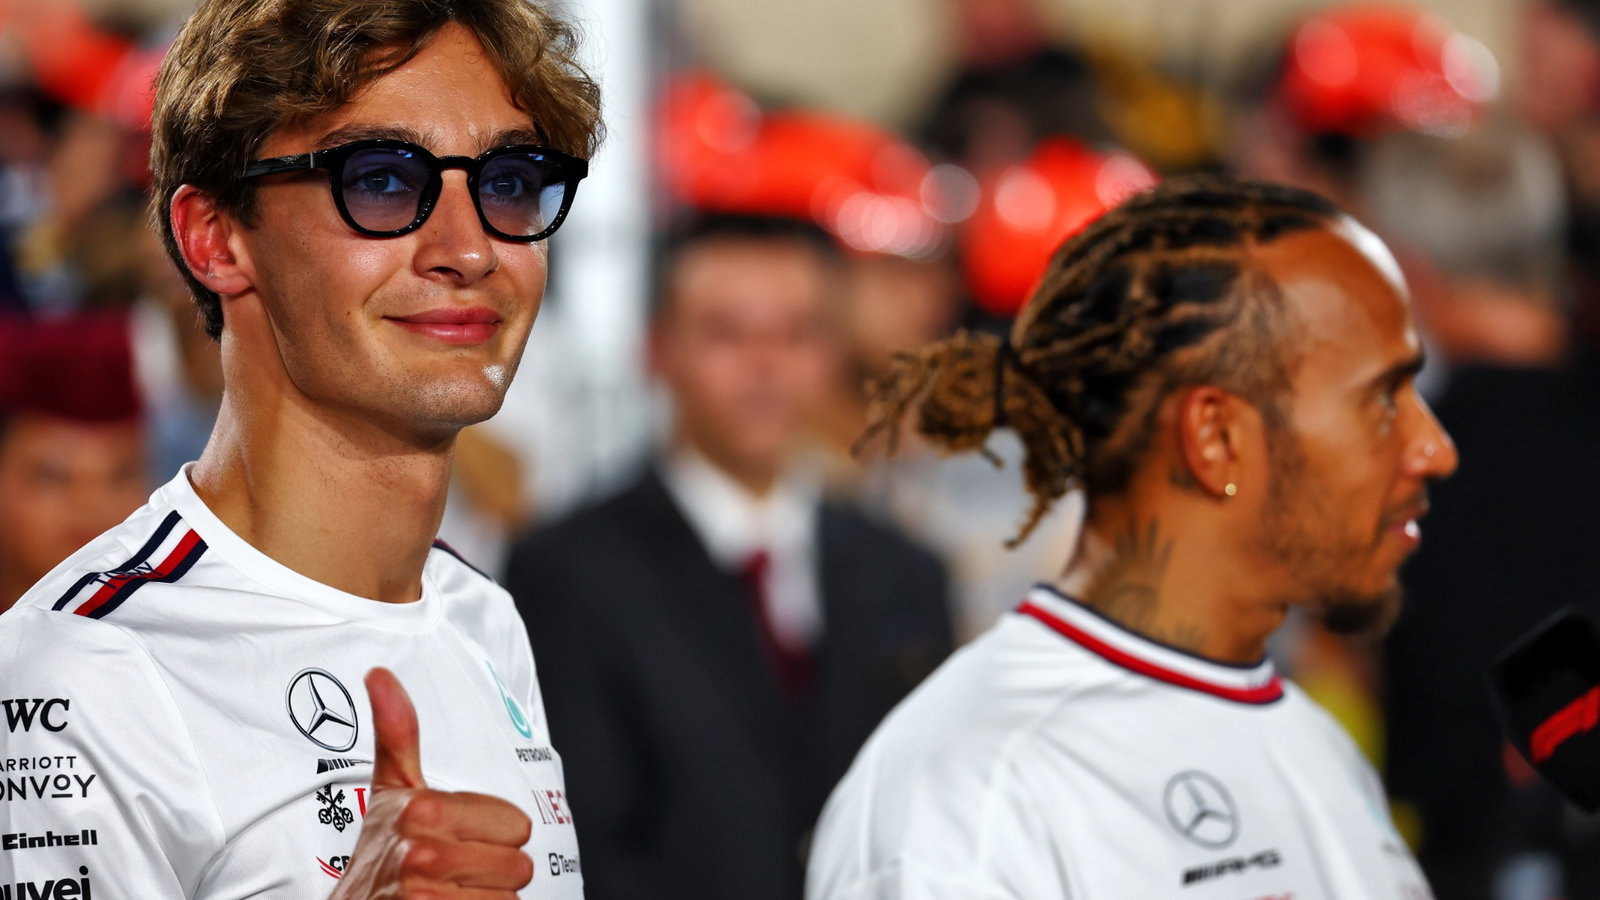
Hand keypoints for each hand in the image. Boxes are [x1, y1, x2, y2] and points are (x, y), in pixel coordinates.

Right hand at [329, 668, 534, 898]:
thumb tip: (380, 674)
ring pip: (511, 898)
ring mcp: (427, 897)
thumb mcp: (390, 790)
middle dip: (491, 873)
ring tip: (447, 895)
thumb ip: (397, 731)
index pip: (518, 826)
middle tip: (451, 873)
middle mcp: (423, 853)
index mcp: (422, 810)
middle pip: (520, 865)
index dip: (491, 836)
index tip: (454, 839)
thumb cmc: (378, 855)